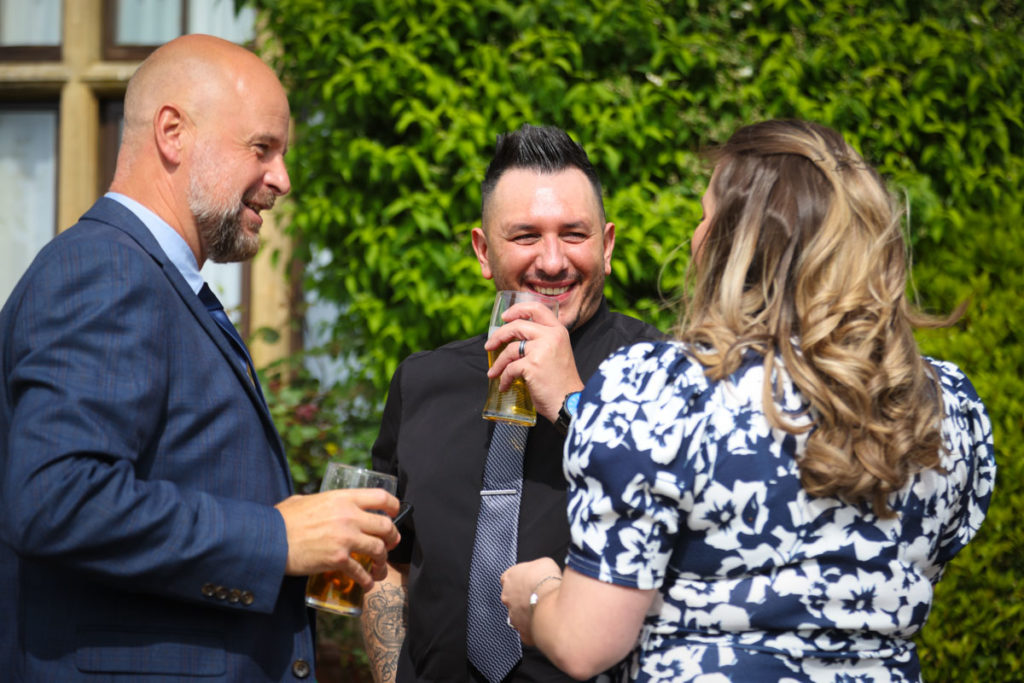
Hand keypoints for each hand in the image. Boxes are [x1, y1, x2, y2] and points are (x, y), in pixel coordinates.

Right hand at [275, 488, 399, 587]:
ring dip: (383, 561)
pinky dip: (367, 580)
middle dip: (392, 537)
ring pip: (379, 550)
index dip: (394, 506)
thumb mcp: (305, 500)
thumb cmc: (282, 520)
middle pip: (386, 526)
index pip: (381, 497)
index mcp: (343, 498)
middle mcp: (349, 516)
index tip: (395, 514)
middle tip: (390, 544)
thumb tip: (325, 504)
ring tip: (380, 568)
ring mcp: (345, 538)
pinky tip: (367, 584)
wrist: (269, 540)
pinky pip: (362, 572)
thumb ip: (322, 502)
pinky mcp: (338, 559)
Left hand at [484, 301, 583, 423]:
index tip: (504, 318)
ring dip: (498, 362)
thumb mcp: (557, 352)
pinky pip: (510, 368)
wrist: (569, 403)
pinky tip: (504, 386)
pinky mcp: (532, 365)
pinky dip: (504, 378)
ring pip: (510, 349)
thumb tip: (513, 339)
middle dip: (499, 335)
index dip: (517, 310)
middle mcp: (551, 336)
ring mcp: (541, 349)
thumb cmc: (561, 383)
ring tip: (494, 373)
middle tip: (489, 346)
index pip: (537, 308)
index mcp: (558, 331)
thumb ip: (542, 341)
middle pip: (517, 325)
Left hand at [500, 557, 561, 645]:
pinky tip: (547, 624)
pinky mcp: (523, 632)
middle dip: (524, 598)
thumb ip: (537, 568)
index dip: (521, 580)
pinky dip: (536, 629)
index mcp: (509, 578)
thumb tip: (543, 572)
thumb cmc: (545, 578)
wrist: (550, 600)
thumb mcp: (543, 562)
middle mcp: (507, 598)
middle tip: (540, 596)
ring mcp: (513, 617)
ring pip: (519, 616)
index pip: (508, 578)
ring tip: (545, 611)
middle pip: (512, 598)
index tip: (531, 581)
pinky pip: (528, 631)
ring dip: (529, 614)